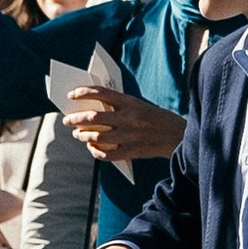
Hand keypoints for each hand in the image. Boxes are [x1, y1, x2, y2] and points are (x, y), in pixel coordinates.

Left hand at [64, 87, 185, 167]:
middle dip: (76, 119)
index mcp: (132, 103)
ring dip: (83, 136)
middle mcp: (129, 119)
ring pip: (97, 137)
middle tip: (67, 119)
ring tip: (77, 134)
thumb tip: (93, 108)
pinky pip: (107, 155)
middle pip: (94, 118)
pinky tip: (92, 149)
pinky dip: (96, 152)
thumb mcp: (141, 106)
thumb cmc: (158, 119)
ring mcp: (130, 137)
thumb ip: (120, 106)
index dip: (83, 93)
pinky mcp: (132, 152)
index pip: (101, 94)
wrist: (181, 137)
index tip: (71, 95)